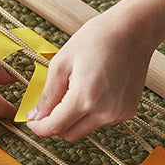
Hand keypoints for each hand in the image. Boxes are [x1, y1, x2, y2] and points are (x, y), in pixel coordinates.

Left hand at [25, 9, 152, 140]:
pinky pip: (101, 121)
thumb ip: (47, 95)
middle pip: (69, 134)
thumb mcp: (61, 64)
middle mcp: (104, 112)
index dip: (39, 128)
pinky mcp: (127, 111)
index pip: (55, 127)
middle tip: (49, 106)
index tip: (31, 122)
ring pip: (84, 129)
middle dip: (55, 125)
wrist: (133, 31)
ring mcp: (118, 114)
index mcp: (84, 99)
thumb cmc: (96, 40)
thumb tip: (35, 117)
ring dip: (73, 119)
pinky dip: (90, 114)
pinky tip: (92, 91)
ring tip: (74, 91)